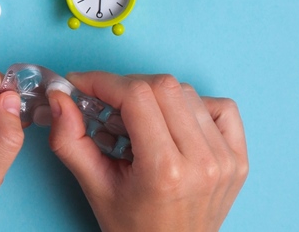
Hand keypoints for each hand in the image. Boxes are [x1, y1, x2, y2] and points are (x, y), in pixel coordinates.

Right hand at [48, 72, 247, 231]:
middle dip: (127, 86)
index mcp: (164, 170)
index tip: (83, 84)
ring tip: (140, 120)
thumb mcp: (94, 186)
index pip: (137, 96)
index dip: (104, 81)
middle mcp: (202, 161)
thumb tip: (59, 97)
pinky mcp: (239, 158)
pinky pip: (221, 107)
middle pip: (164, 87)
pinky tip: (175, 124)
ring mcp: (225, 159)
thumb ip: (69, 139)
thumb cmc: (134, 227)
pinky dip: (195, 105)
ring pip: (188, 93)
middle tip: (108, 103)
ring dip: (158, 96)